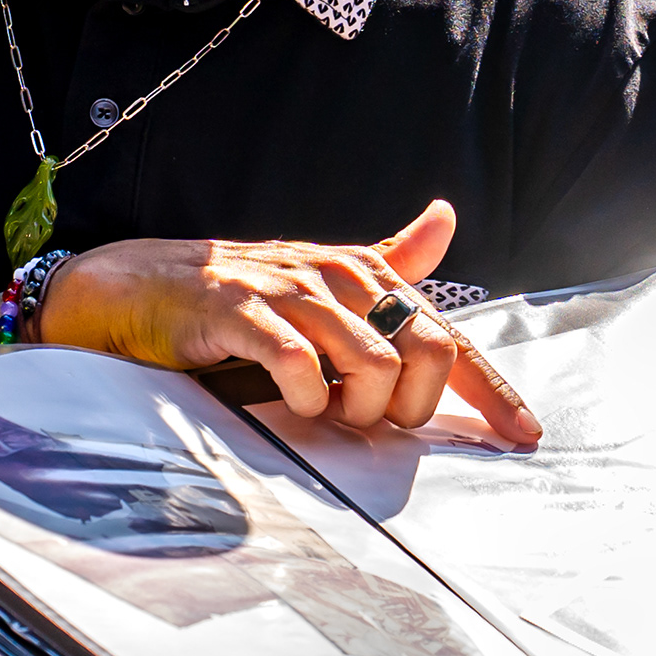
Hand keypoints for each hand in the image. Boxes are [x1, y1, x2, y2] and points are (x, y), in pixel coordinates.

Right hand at [32, 199, 540, 444]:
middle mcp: (334, 274)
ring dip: (360, 406)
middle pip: (425, 347)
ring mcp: (285, 289)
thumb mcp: (317, 283)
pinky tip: (296, 403)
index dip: (490, 388)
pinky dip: (307, 394)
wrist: (131, 288)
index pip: (445, 334)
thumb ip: (384, 262)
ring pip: (370, 359)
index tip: (524, 435)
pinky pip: (296, 359)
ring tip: (329, 414)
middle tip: (372, 422)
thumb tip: (444, 219)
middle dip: (414, 403)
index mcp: (363, 274)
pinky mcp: (234, 310)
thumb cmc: (231, 298)